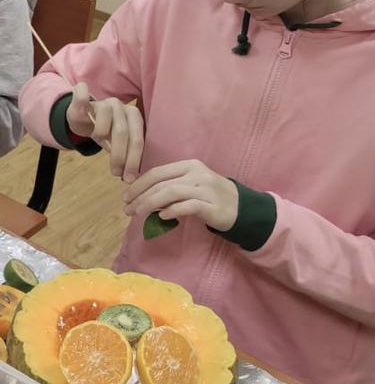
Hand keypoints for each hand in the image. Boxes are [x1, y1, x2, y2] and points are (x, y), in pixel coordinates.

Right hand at [66, 82, 143, 181]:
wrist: (84, 118)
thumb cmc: (104, 132)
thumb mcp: (115, 144)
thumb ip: (125, 154)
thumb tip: (131, 176)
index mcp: (133, 117)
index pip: (137, 139)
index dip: (133, 159)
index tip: (129, 177)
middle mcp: (121, 106)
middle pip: (122, 131)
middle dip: (120, 155)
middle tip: (116, 173)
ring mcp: (102, 100)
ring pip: (106, 115)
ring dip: (102, 134)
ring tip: (99, 142)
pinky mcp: (83, 96)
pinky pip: (82, 93)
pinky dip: (82, 98)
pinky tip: (82, 103)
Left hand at [123, 160, 238, 231]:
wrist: (240, 207)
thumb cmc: (210, 196)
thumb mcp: (191, 185)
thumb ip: (171, 187)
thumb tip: (143, 198)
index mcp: (189, 165)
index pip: (157, 172)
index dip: (139, 184)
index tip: (126, 196)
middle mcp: (196, 173)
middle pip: (161, 182)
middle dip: (140, 196)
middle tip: (127, 209)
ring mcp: (205, 188)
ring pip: (171, 193)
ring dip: (150, 204)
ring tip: (138, 214)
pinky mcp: (211, 205)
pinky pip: (187, 206)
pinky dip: (172, 211)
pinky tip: (162, 217)